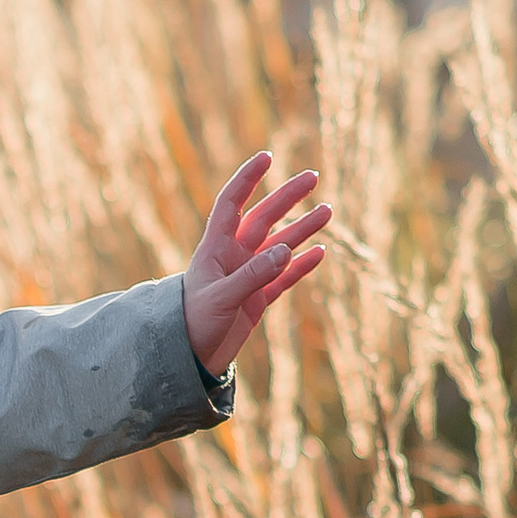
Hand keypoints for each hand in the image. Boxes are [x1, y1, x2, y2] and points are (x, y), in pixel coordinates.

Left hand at [180, 155, 331, 376]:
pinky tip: (320, 252)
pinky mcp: (256, 300)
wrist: (189, 361)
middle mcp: (232, 258)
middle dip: (287, 198)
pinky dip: (301, 265)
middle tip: (313, 177)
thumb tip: (286, 249)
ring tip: (327, 212)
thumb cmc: (193, 326)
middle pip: (263, 219)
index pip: (232, 204)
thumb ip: (252, 275)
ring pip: (279, 246)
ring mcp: (246, 278)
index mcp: (214, 249)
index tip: (267, 157)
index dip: (247, 179)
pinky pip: (283, 277)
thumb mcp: (221, 299)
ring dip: (301, 228)